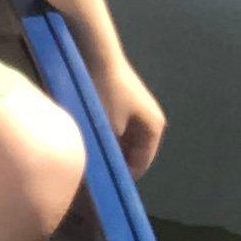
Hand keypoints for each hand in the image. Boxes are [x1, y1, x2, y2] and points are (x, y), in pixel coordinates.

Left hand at [92, 50, 165, 176]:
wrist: (96, 53)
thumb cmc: (104, 92)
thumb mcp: (106, 127)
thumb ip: (107, 151)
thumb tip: (102, 170)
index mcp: (154, 127)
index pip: (142, 162)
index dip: (124, 176)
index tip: (105, 186)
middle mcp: (149, 118)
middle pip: (133, 149)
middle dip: (115, 161)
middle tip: (94, 172)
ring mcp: (136, 107)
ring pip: (122, 137)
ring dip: (108, 146)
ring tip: (88, 157)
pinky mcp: (121, 98)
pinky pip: (114, 124)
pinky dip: (103, 133)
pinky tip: (86, 137)